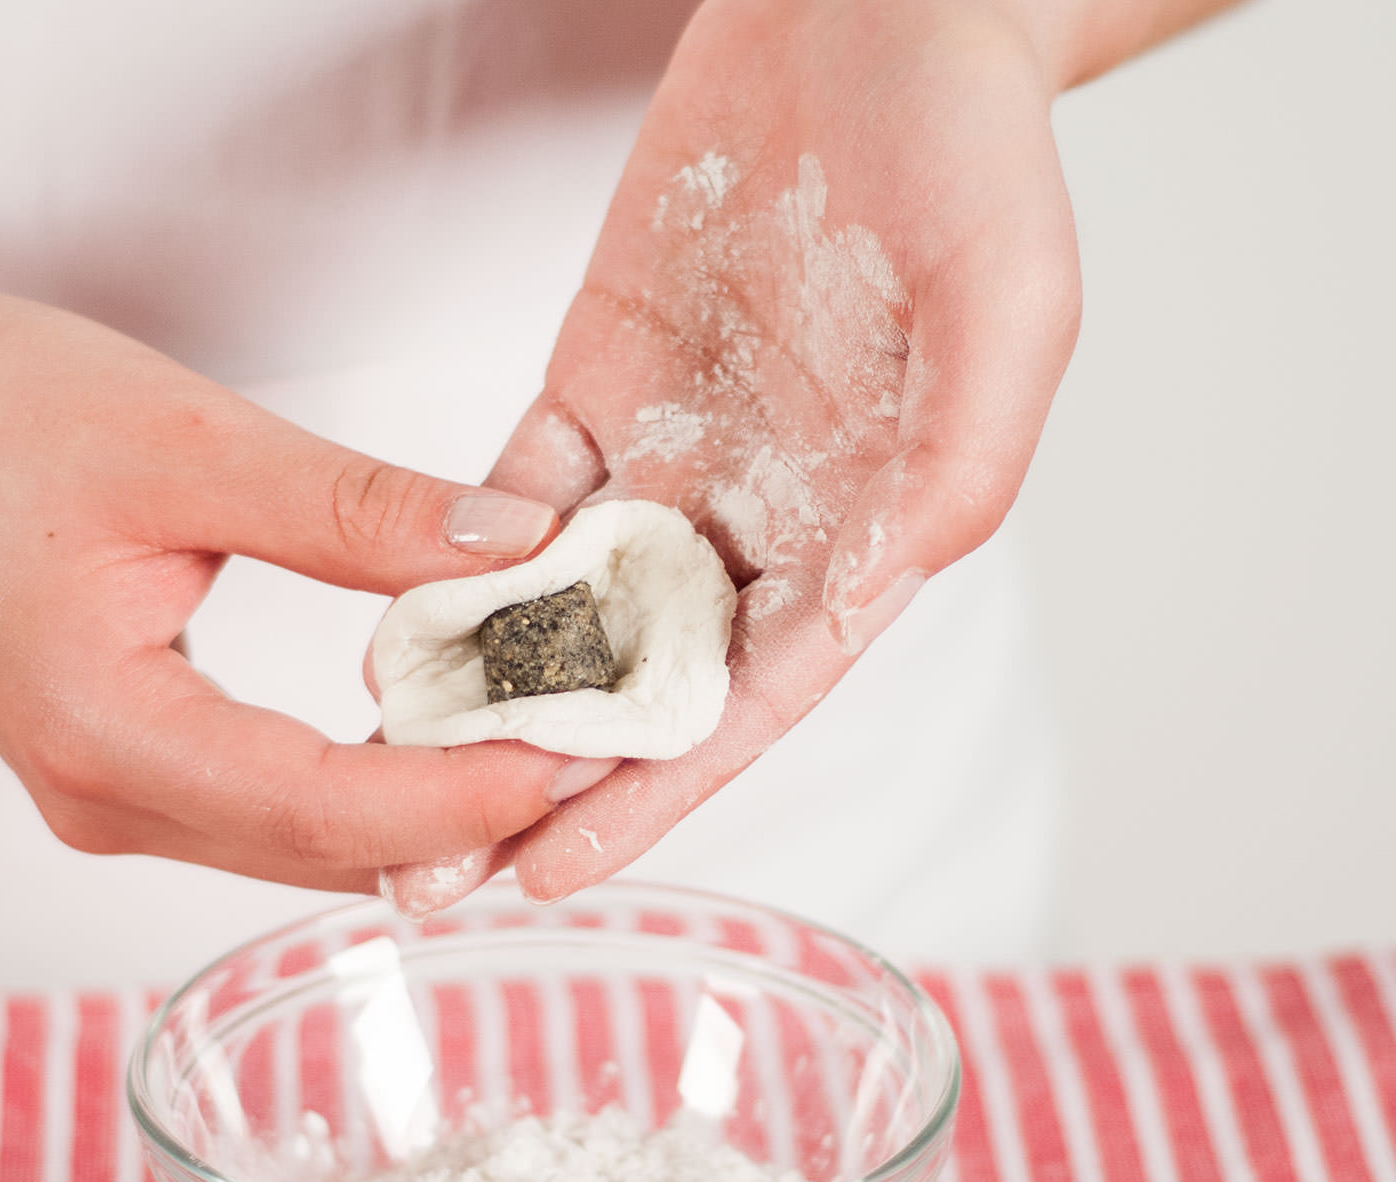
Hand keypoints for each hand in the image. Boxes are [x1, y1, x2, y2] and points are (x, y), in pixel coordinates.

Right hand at [0, 16, 602, 895]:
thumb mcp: (188, 443)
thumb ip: (355, 511)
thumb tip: (514, 552)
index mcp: (97, 725)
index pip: (313, 806)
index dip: (453, 797)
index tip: (570, 761)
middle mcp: (97, 796)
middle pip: (319, 850)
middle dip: (464, 816)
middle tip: (598, 760)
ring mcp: (106, 799)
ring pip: (301, 845)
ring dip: (422, 810)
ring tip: (547, 747)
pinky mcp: (125, 774)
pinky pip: (270, 813)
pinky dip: (365, 789)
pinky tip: (445, 742)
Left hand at [387, 0, 1083, 912]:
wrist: (875, 11)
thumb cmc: (971, 150)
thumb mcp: (1007, 308)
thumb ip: (958, 462)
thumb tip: (882, 592)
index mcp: (860, 529)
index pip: (748, 699)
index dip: (651, 794)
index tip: (555, 873)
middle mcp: (760, 515)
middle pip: (640, 687)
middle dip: (542, 787)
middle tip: (430, 880)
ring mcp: (672, 454)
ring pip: (563, 611)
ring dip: (483, 698)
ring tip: (387, 775)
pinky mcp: (598, 381)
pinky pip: (517, 496)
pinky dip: (460, 563)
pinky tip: (398, 622)